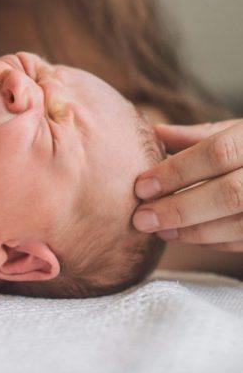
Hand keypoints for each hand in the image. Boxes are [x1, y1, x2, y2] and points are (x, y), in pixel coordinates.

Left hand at [132, 119, 242, 251]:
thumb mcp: (238, 131)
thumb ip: (198, 136)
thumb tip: (154, 133)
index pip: (217, 153)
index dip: (176, 171)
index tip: (141, 186)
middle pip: (229, 194)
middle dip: (180, 209)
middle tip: (141, 219)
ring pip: (242, 224)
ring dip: (195, 232)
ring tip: (160, 231)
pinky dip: (216, 241)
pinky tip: (187, 237)